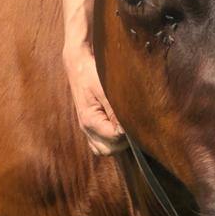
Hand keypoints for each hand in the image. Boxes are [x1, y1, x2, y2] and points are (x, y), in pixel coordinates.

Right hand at [63, 41, 126, 155]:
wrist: (78, 65)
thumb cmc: (92, 74)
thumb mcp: (106, 89)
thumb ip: (115, 111)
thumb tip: (127, 129)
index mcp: (89, 120)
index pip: (114, 138)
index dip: (128, 132)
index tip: (135, 119)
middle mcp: (86, 128)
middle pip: (109, 149)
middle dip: (124, 141)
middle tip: (133, 124)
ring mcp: (86, 129)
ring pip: (104, 150)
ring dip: (118, 144)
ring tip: (127, 127)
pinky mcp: (88, 126)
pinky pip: (99, 145)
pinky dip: (110, 142)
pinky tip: (118, 129)